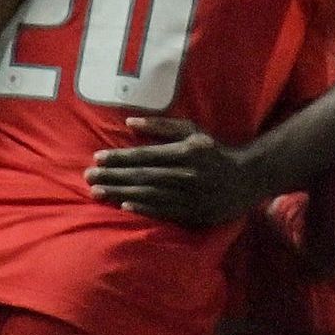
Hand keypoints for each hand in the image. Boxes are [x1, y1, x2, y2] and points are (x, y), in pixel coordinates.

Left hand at [84, 114, 258, 225]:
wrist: (246, 178)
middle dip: (113, 176)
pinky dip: (143, 208)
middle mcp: (187, 173)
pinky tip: (124, 206)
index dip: (120, 157)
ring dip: (120, 193)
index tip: (97, 158)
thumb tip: (130, 121)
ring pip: (149, 194)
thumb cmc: (213, 152)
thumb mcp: (193, 132)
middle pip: (143, 176)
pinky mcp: (194, 212)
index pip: (146, 155)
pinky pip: (164, 210)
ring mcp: (190, 195)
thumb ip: (162, 126)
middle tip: (88, 176)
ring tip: (97, 191)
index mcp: (186, 151)